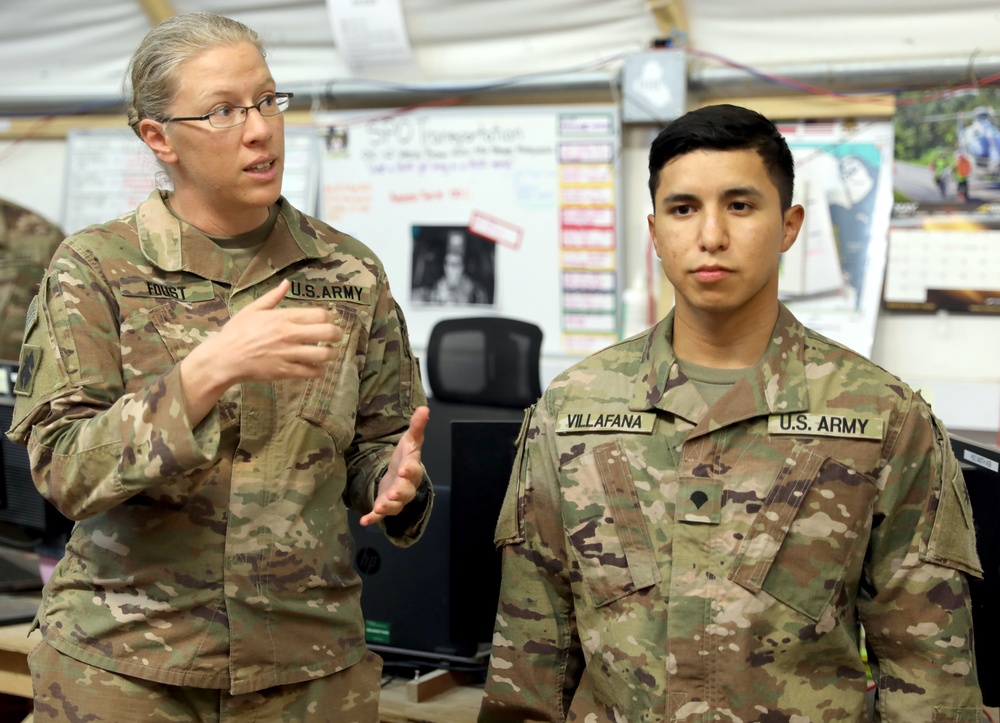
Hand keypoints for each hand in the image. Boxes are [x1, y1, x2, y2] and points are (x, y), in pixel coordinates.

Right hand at [214, 279, 343, 382]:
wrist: (224, 357)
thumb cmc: (237, 332)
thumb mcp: (253, 309)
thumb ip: (273, 296)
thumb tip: (287, 282)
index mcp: (283, 317)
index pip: (320, 315)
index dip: (329, 318)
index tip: (328, 321)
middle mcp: (289, 335)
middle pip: (328, 333)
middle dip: (337, 335)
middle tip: (336, 337)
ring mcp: (289, 354)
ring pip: (324, 354)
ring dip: (332, 354)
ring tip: (330, 353)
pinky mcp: (285, 371)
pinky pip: (312, 372)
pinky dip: (319, 370)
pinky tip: (317, 367)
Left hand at [360, 405, 429, 525]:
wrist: (399, 475)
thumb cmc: (405, 457)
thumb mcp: (410, 441)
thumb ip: (417, 426)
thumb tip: (424, 408)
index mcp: (412, 469)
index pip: (414, 469)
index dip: (410, 469)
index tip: (404, 468)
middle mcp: (406, 486)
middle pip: (406, 491)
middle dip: (400, 492)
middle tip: (393, 493)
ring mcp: (396, 498)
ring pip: (395, 505)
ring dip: (388, 507)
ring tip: (380, 508)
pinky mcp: (384, 506)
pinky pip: (380, 515)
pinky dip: (373, 519)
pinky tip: (364, 521)